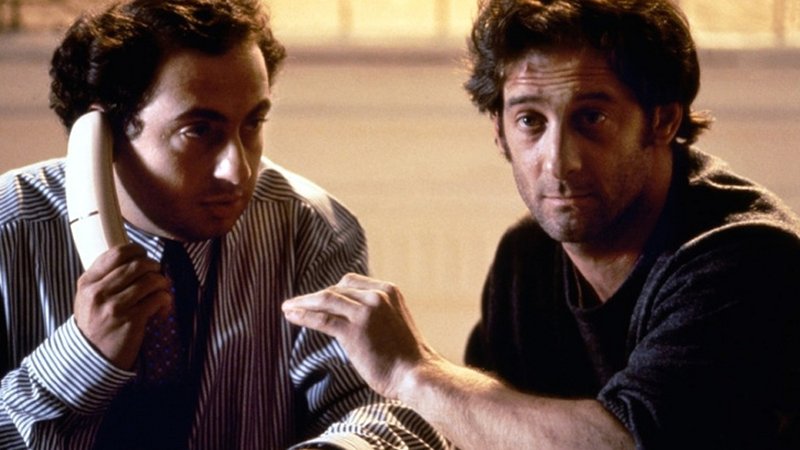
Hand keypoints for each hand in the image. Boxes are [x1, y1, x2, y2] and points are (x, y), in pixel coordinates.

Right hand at [73, 243, 171, 369]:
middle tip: (158, 275)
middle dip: (154, 267)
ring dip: (163, 284)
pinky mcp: (131, 321)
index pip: (116, 253)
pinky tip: (162, 309)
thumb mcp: (88, 298)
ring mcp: (115, 307)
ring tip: (161, 292)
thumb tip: (136, 258)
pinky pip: (158, 299)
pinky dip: (165, 301)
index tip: (145, 256)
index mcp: (88, 282)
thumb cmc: (95, 324)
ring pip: (151, 280)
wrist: (91, 359)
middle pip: (138, 265)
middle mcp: (99, 292)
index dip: (137, 250)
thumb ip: (104, 278)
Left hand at [282, 273, 436, 399]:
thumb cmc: (406, 356)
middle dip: (315, 297)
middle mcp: (377, 296)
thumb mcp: (394, 322)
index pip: (351, 282)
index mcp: (388, 291)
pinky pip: (322, 319)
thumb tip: (352, 318)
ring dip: (303, 303)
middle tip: (297, 304)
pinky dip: (304, 316)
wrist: (416, 374)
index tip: (317, 298)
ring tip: (287, 308)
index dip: (331, 290)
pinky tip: (291, 316)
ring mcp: (365, 312)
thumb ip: (376, 313)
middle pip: (336, 289)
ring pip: (326, 300)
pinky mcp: (354, 330)